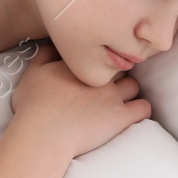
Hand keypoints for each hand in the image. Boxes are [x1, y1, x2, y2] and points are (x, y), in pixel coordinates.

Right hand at [10, 42, 149, 158]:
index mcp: (80, 65)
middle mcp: (99, 77)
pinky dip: (142, 110)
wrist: (44, 134)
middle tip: (110, 84)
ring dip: (129, 91)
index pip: (99, 54)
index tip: (96, 69)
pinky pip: (144, 108)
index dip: (99, 61)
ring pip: (134, 85)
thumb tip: (55, 43)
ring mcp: (113, 96)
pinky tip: (133, 114)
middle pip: (119, 67)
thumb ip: (45, 54)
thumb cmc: (33, 106)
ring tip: (122, 100)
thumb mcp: (32, 72)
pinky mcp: (121, 117)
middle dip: (117, 73)